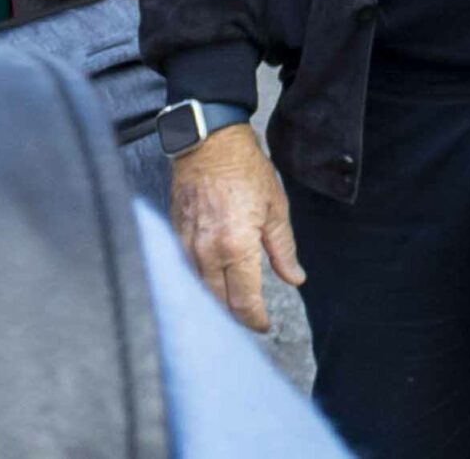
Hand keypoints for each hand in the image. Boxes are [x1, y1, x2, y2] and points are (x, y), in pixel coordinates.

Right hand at [169, 122, 304, 332]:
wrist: (209, 143)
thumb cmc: (246, 171)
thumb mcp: (275, 208)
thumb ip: (283, 249)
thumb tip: (295, 279)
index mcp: (236, 246)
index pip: (243, 301)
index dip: (255, 320)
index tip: (264, 326)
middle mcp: (206, 252)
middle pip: (217, 302)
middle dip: (234, 318)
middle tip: (249, 322)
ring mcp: (186, 245)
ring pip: (198, 290)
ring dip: (214, 304)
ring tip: (231, 311)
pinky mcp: (174, 236)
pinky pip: (184, 271)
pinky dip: (197, 285)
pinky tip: (209, 287)